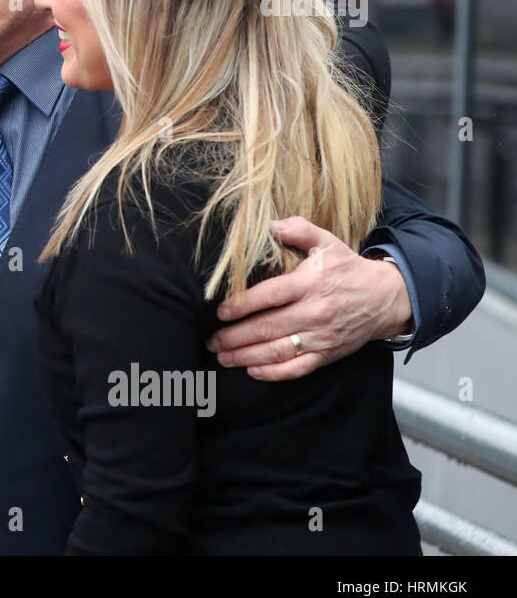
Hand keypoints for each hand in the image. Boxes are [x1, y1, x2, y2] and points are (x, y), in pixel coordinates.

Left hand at [205, 217, 412, 380]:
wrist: (387, 298)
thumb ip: (299, 229)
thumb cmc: (348, 269)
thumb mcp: (327, 242)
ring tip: (223, 356)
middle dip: (234, 337)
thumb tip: (270, 223)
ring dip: (246, 356)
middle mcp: (315, 312)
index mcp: (310, 283)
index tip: (220, 312)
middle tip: (211, 339)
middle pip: (268, 327)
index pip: (270, 296)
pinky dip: (274, 373)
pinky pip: (298, 368)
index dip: (242, 305)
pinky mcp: (329, 354)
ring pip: (278, 351)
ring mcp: (322, 336)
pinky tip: (252, 371)